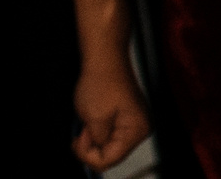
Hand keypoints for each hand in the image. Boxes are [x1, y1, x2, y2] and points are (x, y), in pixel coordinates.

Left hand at [70, 57, 150, 171]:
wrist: (104, 61)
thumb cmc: (102, 81)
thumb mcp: (94, 119)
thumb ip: (97, 142)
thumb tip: (97, 152)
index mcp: (137, 129)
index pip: (110, 160)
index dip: (88, 153)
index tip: (80, 138)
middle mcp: (140, 129)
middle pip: (111, 156)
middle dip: (92, 147)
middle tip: (83, 130)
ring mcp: (134, 124)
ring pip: (109, 148)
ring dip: (94, 140)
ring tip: (88, 123)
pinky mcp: (126, 120)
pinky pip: (109, 137)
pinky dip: (97, 133)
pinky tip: (93, 121)